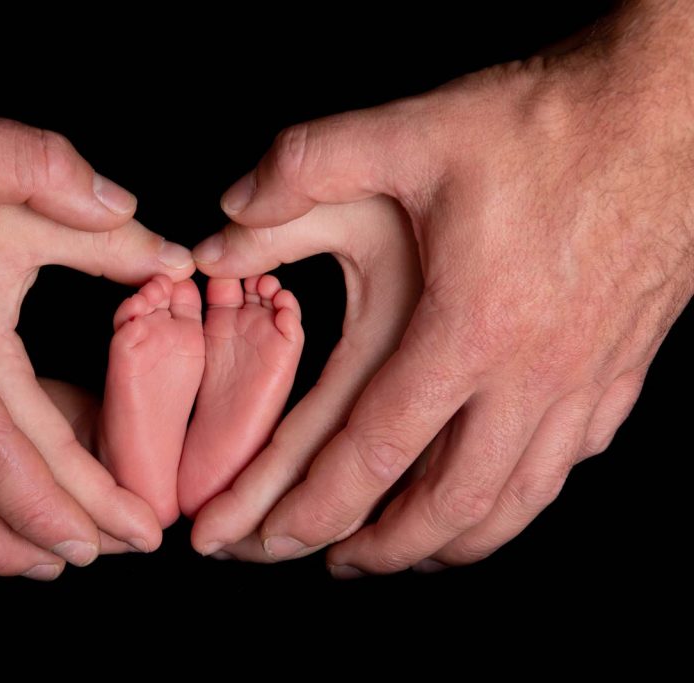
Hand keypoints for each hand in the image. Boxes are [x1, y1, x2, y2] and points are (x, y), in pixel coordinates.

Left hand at [191, 1, 693, 572]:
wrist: (671, 113)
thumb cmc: (549, 123)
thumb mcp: (413, 130)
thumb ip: (306, 165)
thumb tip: (224, 213)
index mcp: (470, 328)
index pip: (376, 450)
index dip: (315, 505)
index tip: (270, 538)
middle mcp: (532, 373)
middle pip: (451, 504)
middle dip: (383, 549)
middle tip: (334, 562)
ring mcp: (585, 379)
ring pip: (516, 500)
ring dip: (451, 540)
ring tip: (403, 553)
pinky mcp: (621, 368)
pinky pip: (565, 463)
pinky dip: (516, 497)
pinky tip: (491, 493)